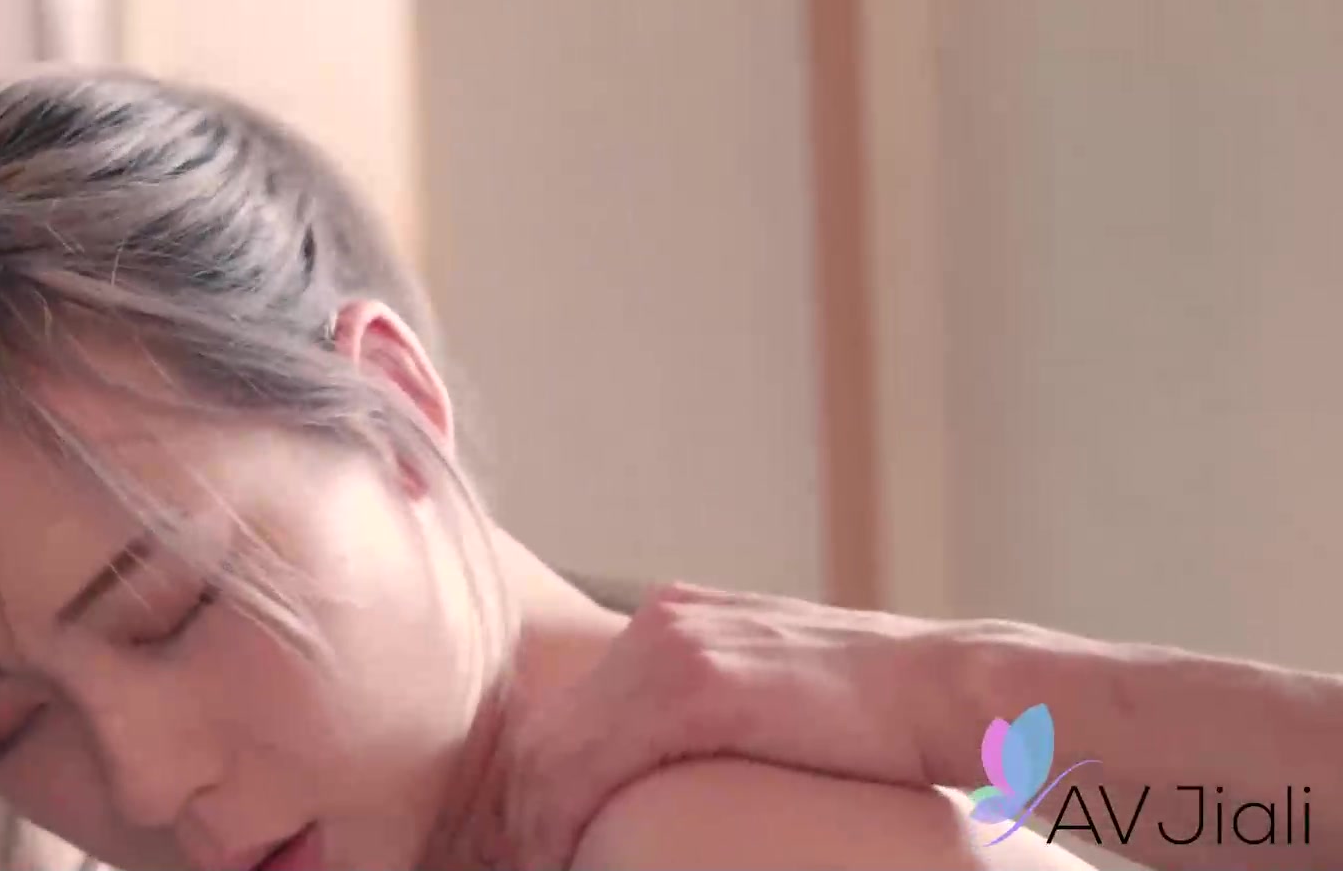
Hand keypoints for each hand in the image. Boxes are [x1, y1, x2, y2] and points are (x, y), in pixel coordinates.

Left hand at [502, 582, 965, 869]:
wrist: (948, 688)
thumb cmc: (873, 717)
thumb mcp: (770, 693)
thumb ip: (713, 710)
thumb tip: (675, 765)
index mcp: (672, 619)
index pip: (568, 709)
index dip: (539, 784)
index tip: (530, 843)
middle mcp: (657, 622)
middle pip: (546, 728)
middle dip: (521, 806)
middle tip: (517, 865)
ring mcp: (671, 648)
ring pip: (552, 749)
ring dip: (530, 823)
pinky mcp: (693, 688)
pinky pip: (586, 762)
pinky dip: (558, 818)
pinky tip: (558, 858)